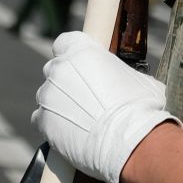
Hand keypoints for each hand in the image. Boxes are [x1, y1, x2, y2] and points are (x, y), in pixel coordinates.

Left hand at [33, 32, 176, 182]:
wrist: (129, 141)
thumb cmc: (141, 108)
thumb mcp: (139, 79)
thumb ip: (121, 74)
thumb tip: (127, 83)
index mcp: (82, 50)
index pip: (65, 42)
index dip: (72, 54)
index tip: (82, 66)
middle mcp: (60, 68)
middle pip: (56, 69)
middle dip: (67, 82)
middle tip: (86, 98)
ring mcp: (48, 95)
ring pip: (48, 96)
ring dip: (59, 104)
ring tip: (81, 121)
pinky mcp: (43, 121)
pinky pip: (41, 119)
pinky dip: (52, 125)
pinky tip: (70, 133)